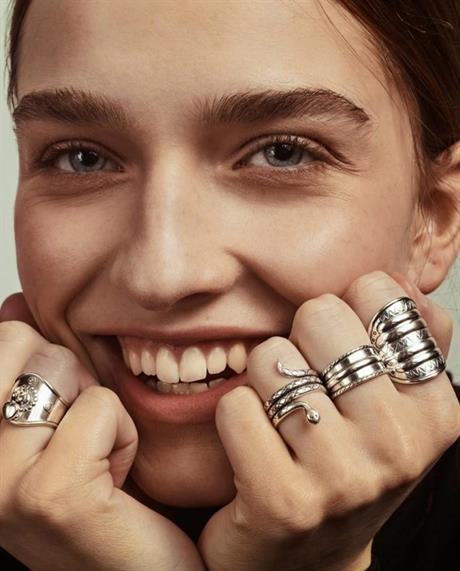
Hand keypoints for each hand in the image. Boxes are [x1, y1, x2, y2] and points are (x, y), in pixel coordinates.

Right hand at [0, 294, 204, 570]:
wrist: (139, 570)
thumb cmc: (101, 496)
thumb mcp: (54, 421)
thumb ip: (28, 364)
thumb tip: (13, 303)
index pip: (3, 339)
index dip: (49, 364)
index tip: (59, 418)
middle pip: (26, 343)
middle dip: (71, 377)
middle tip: (81, 435)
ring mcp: (2, 483)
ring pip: (63, 369)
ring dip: (97, 407)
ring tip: (96, 457)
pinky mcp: (51, 493)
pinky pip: (101, 407)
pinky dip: (122, 434)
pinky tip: (115, 479)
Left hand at [197, 271, 459, 570]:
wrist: (306, 561)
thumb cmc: (347, 465)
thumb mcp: (394, 408)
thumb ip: (412, 340)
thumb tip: (402, 283)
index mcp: (434, 410)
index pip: (376, 293)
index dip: (342, 310)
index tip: (338, 347)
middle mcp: (398, 445)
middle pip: (318, 316)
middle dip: (298, 337)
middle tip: (303, 378)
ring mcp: (342, 477)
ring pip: (271, 358)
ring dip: (263, 378)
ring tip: (279, 415)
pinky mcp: (281, 502)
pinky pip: (235, 406)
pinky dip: (234, 414)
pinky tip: (254, 442)